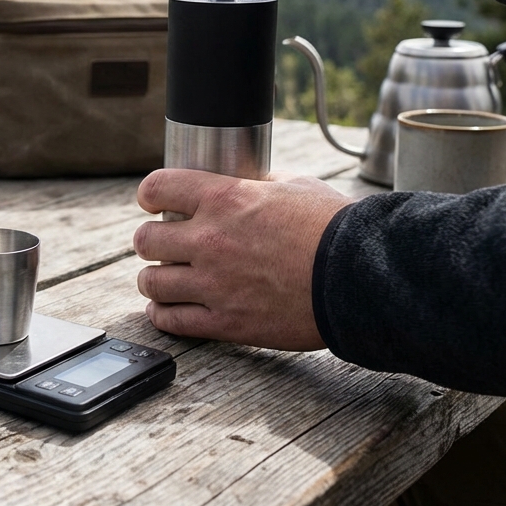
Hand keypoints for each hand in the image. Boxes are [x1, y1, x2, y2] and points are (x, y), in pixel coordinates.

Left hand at [133, 169, 351, 350]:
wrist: (359, 276)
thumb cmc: (335, 228)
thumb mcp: (295, 187)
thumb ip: (259, 185)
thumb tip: (247, 184)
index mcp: (224, 198)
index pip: (158, 187)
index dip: (150, 194)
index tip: (152, 201)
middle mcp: (209, 239)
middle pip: (145, 239)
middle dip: (150, 240)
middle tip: (161, 245)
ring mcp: (213, 283)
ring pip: (152, 282)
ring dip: (154, 279)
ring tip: (161, 280)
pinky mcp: (225, 322)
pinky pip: (173, 321)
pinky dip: (163, 315)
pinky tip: (165, 310)